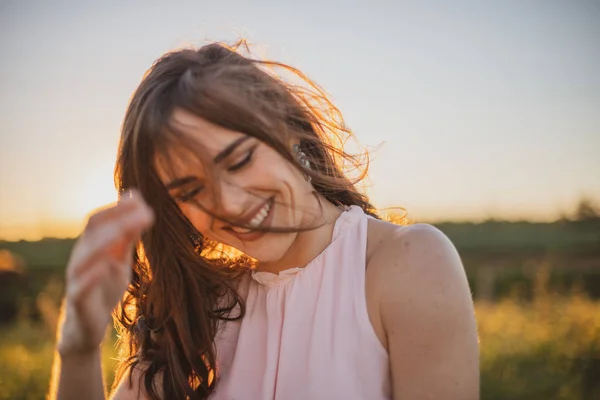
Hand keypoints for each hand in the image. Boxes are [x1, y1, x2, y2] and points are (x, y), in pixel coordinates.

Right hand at [58, 190, 153, 355]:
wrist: (87, 326)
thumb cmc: (103, 286)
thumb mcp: (120, 257)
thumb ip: (128, 234)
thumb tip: (140, 204)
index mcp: (90, 245)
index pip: (98, 219)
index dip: (117, 208)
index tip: (141, 200)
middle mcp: (80, 257)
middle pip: (92, 231)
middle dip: (116, 218)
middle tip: (144, 212)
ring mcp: (76, 278)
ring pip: (84, 256)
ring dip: (105, 241)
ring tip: (125, 230)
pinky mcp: (78, 301)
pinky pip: (80, 287)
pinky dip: (91, 276)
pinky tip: (105, 266)